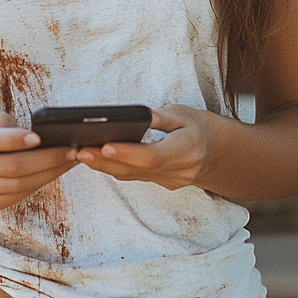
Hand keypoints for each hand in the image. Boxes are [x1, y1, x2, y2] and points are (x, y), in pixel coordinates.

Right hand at [0, 105, 76, 214]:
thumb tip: (29, 135)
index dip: (13, 140)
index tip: (40, 137)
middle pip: (6, 168)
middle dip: (44, 160)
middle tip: (70, 150)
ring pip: (14, 187)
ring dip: (47, 174)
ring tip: (68, 161)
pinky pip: (13, 198)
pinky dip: (36, 185)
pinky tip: (52, 172)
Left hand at [74, 104, 216, 190]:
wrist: (216, 150)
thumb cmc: (198, 125)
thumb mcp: (182, 113)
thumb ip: (158, 117)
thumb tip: (135, 116)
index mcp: (186, 150)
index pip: (152, 157)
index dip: (127, 153)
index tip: (104, 146)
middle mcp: (179, 171)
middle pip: (137, 171)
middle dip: (106, 161)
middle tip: (80, 151)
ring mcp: (171, 182)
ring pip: (133, 177)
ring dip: (106, 167)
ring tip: (81, 154)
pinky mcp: (162, 184)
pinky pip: (136, 178)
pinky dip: (117, 168)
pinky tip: (98, 159)